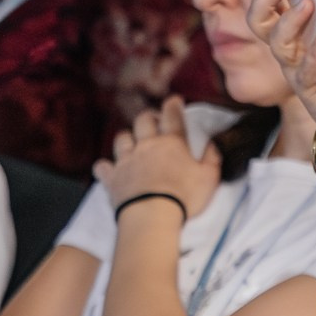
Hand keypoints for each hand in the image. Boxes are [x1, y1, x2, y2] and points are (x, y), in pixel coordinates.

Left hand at [95, 97, 219, 218]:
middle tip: (153, 122)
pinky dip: (105, 167)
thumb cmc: (184, 197)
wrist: (152, 215)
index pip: (172, 116)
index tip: (174, 100)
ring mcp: (127, 160)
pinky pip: (103, 166)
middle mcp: (147, 146)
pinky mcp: (112, 177)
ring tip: (132, 143)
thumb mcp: (210, 178)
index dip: (173, 105)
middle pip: (143, 121)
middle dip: (148, 117)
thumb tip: (212, 144)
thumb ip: (212, 158)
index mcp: (172, 144)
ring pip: (121, 138)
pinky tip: (109, 169)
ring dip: (127, 138)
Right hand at [247, 0, 315, 145]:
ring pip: (277, 44)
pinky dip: (313, 53)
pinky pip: (304, 72)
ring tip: (309, 3)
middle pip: (259, 20)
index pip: (269, 0)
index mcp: (295, 28)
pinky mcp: (308, 91)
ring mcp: (294, 69)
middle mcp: (288, 47)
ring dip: (290, 20)